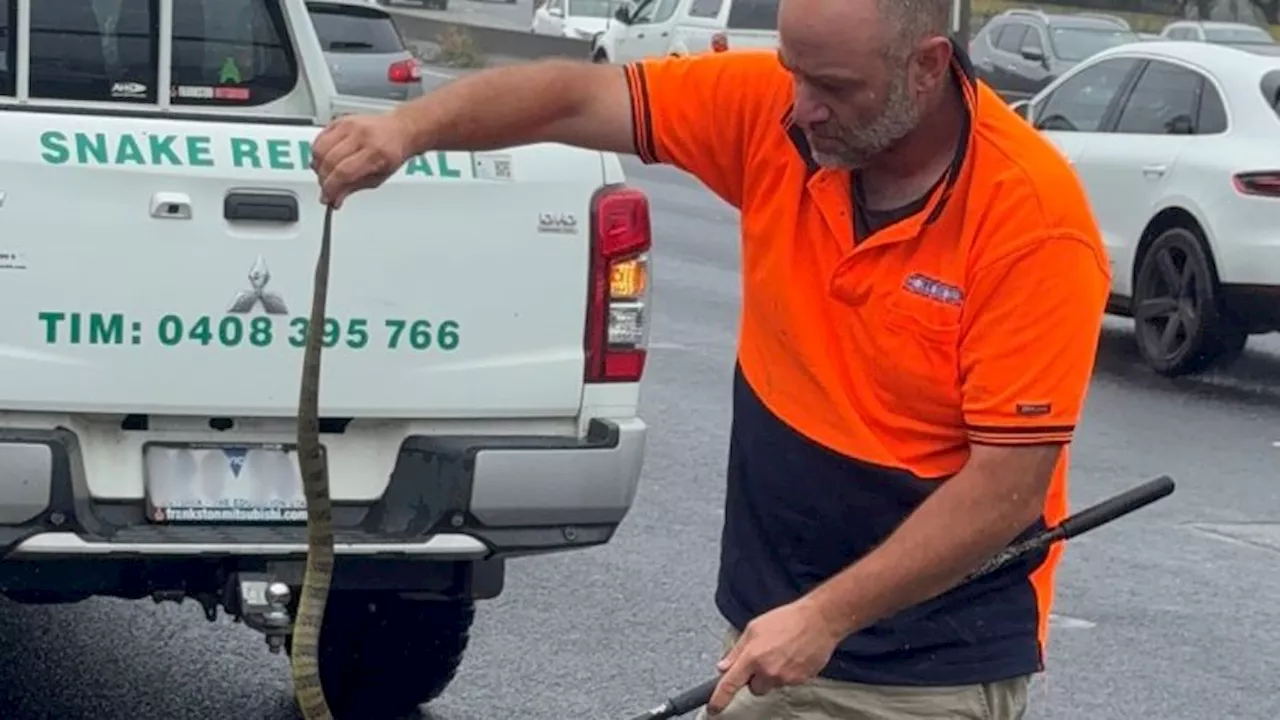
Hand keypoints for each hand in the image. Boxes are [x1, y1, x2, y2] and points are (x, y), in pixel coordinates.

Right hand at [311, 113, 413, 208]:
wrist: (399, 130)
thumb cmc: (392, 153)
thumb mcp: (378, 178)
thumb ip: (353, 187)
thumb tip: (335, 199)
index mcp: (376, 152)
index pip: (344, 172)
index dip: (331, 188)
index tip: (327, 198)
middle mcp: (362, 136)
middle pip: (330, 161)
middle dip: (324, 179)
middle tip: (326, 188)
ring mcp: (349, 125)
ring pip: (320, 148)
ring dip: (318, 166)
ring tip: (325, 174)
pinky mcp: (340, 120)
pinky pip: (319, 138)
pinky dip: (317, 152)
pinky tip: (324, 160)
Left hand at [707, 598, 844, 714]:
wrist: (818, 620)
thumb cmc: (787, 620)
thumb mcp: (754, 628)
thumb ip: (736, 650)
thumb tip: (723, 667)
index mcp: (752, 656)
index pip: (730, 684)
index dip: (719, 699)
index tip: (713, 708)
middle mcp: (768, 671)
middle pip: (754, 689)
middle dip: (756, 678)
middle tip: (764, 658)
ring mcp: (785, 678)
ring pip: (771, 685)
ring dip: (772, 674)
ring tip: (782, 652)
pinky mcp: (800, 681)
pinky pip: (787, 682)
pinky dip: (787, 673)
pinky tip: (793, 656)